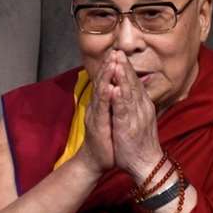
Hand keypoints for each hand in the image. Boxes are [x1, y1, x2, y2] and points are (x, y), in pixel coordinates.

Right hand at [75, 58, 115, 178]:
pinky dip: (106, 98)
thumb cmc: (104, 140)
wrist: (94, 161)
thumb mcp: (108, 118)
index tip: (117, 53)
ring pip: (101, 92)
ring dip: (106, 77)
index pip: (106, 82)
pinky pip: (102, 110)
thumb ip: (111, 104)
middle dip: (108, 66)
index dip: (110, 67)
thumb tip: (115, 89)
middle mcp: (96, 107)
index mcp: (101, 104)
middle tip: (115, 51)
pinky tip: (110, 88)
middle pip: (102, 82)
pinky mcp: (97, 126)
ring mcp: (95, 115)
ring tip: (113, 63)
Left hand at [106, 51, 163, 183]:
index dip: (126, 68)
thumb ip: (135, 104)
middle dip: (124, 66)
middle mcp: (141, 107)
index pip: (134, 82)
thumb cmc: (139, 143)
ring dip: (122, 77)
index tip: (119, 54)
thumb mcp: (138, 119)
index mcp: (142, 105)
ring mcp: (136, 116)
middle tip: (118, 51)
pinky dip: (119, 99)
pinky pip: (123, 110)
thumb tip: (129, 91)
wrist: (146, 163)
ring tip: (116, 62)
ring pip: (129, 93)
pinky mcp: (129, 127)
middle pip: (133, 83)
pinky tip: (114, 88)